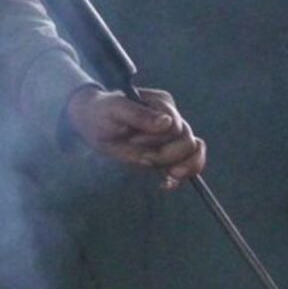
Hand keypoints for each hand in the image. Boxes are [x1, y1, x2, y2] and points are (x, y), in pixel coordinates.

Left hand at [68, 85, 207, 188]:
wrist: (94, 122)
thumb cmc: (103, 112)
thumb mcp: (115, 110)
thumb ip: (139, 115)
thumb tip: (167, 123)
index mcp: (162, 103)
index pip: (175, 126)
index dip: (157, 139)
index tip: (132, 141)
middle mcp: (171, 118)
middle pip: (187, 141)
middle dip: (165, 155)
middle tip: (142, 158)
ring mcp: (172, 137)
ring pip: (194, 152)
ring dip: (178, 166)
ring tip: (164, 176)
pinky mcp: (168, 153)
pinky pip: (188, 164)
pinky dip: (182, 176)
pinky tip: (166, 185)